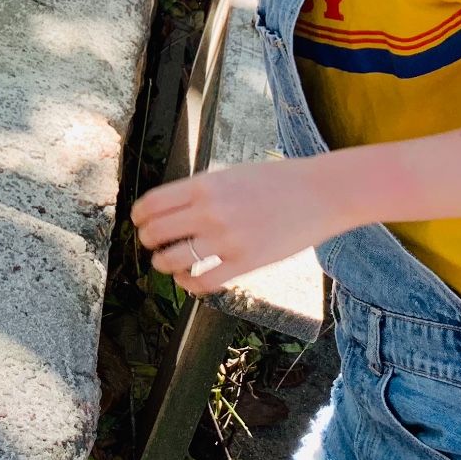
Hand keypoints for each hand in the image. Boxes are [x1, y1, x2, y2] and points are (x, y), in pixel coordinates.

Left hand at [132, 160, 344, 295]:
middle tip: (153, 244)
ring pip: (172, 261)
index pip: (152, 204)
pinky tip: (188, 280)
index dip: (139, 217)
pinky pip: (203, 282)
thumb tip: (171, 208)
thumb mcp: (230, 175)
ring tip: (166, 263)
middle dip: (148, 241)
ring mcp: (227, 239)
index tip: (140, 223)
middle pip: (155, 233)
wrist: (321, 192)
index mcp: (204, 185)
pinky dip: (188, 284)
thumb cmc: (277, 181)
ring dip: (162, 264)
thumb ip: (201, 191)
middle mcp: (210, 211)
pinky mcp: (246, 263)